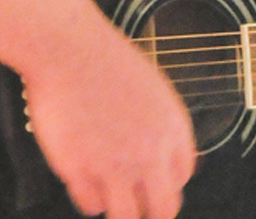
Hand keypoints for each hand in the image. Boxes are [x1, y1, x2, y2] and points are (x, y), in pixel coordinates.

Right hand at [21, 17, 197, 218]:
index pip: (182, 176)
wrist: (72, 54)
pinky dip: (92, 200)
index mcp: (174, 129)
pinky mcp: (78, 170)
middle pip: (163, 209)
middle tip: (142, 212)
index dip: (169, 184)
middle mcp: (150, 152)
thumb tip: (167, 158)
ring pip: (126, 217)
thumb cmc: (110, 66)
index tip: (156, 185)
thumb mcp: (155, 91)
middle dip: (154, 214)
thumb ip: (163, 126)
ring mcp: (114, 164)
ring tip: (115, 205)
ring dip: (122, 213)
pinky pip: (91, 205)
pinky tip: (90, 188)